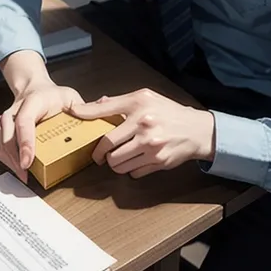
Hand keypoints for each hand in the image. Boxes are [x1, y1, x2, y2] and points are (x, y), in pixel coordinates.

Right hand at [0, 82, 83, 183]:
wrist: (34, 88)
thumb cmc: (53, 95)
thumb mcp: (70, 96)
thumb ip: (84, 105)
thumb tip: (103, 106)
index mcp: (33, 101)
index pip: (24, 121)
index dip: (25, 142)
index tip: (28, 161)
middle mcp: (15, 109)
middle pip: (8, 134)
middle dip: (14, 157)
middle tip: (26, 174)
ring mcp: (6, 118)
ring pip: (1, 141)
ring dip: (9, 160)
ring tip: (23, 176)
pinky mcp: (2, 128)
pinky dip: (6, 160)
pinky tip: (17, 169)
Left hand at [67, 89, 214, 178]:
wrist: (196, 130)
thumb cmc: (169, 112)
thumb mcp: (147, 97)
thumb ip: (121, 102)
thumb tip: (98, 104)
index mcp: (139, 105)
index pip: (105, 110)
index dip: (86, 113)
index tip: (73, 114)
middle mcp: (144, 125)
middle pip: (107, 145)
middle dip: (99, 153)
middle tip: (98, 154)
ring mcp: (151, 146)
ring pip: (117, 163)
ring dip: (114, 163)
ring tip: (118, 157)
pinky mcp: (157, 162)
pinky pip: (133, 172)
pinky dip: (130, 170)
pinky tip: (136, 161)